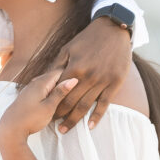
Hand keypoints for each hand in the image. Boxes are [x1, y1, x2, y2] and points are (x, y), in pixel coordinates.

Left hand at [0, 70, 77, 144]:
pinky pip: (42, 90)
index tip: (81, 76)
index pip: (59, 71)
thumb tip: (73, 79)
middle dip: (64, 79)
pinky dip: (49, 92)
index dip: (70, 72)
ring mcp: (29, 89)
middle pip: (53, 77)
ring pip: (47, 84)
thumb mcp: (49, 106)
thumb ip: (60, 92)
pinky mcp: (27, 97)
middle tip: (78, 84)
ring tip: (68, 92)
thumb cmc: (31, 118)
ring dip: (57, 87)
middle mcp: (34, 83)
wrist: (10, 129)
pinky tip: (54, 98)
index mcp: (40, 83)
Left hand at [52, 17, 131, 132]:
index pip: (59, 91)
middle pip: (71, 102)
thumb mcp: (68, 48)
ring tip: (65, 129)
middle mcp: (88, 77)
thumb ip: (57, 65)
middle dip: (60, 115)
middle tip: (52, 125)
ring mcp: (102, 81)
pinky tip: (90, 126)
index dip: (51, 103)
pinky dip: (97, 116)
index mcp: (75, 68)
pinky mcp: (115, 83)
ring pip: (85, 106)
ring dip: (74, 119)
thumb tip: (44, 78)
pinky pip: (104, 103)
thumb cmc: (88, 38)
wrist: (113, 30)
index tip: (45, 111)